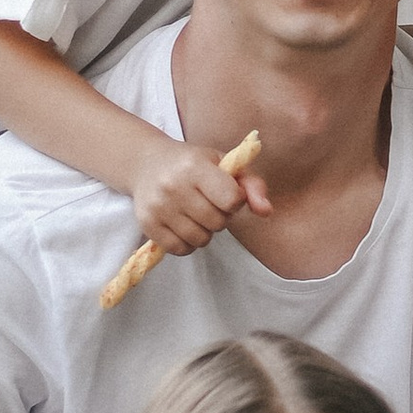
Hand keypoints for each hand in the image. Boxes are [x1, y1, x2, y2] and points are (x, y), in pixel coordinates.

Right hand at [127, 137, 270, 256]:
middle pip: (217, 223)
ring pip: (200, 239)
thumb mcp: (224, 163)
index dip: (235, 201)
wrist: (146, 163)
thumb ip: (251, 185)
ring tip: (196, 213)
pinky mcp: (147, 224)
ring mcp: (158, 206)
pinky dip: (187, 243)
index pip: (231, 199)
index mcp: (195, 166)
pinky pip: (180, 249)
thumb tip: (266, 211)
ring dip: (204, 231)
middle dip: (220, 216)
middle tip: (208, 203)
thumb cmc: (192, 164)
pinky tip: (184, 225)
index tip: (226, 193)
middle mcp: (174, 186)